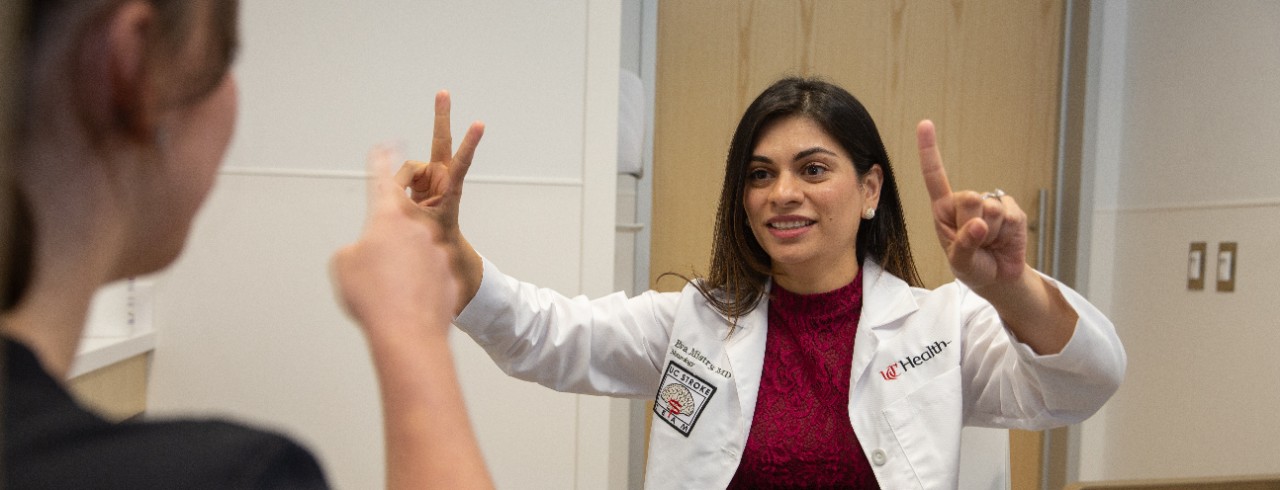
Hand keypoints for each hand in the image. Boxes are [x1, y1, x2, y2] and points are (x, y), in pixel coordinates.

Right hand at [331, 144, 457, 336]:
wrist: (408, 332)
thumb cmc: (370, 298)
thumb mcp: (343, 266)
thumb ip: (354, 248)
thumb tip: (365, 250)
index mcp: (386, 218)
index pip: (382, 181)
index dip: (381, 162)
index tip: (385, 145)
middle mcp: (416, 226)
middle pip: (400, 227)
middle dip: (389, 245)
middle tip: (380, 270)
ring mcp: (436, 248)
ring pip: (415, 255)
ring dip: (405, 269)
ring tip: (394, 293)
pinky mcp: (449, 271)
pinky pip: (431, 274)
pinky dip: (421, 286)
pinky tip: (411, 303)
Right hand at [396, 90, 484, 240]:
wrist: (437, 246)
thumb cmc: (432, 235)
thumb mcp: (416, 222)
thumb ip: (401, 199)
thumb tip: (390, 181)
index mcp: (451, 188)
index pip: (462, 161)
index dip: (470, 142)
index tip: (480, 124)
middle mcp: (443, 177)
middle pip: (440, 141)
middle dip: (441, 117)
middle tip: (443, 93)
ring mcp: (432, 176)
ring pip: (408, 168)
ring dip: (401, 186)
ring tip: (411, 209)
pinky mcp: (421, 178)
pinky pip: (402, 174)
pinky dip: (396, 184)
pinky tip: (406, 193)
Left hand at [917, 120, 1029, 291]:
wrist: (999, 278)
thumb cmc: (972, 267)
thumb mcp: (959, 262)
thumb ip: (964, 244)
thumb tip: (979, 224)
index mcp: (944, 209)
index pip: (935, 176)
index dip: (929, 150)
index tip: (925, 124)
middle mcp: (965, 201)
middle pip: (969, 198)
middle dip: (972, 224)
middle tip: (975, 240)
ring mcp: (990, 204)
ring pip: (990, 209)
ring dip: (990, 233)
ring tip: (988, 243)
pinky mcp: (1012, 210)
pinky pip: (1010, 217)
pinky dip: (1007, 234)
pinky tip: (1003, 240)